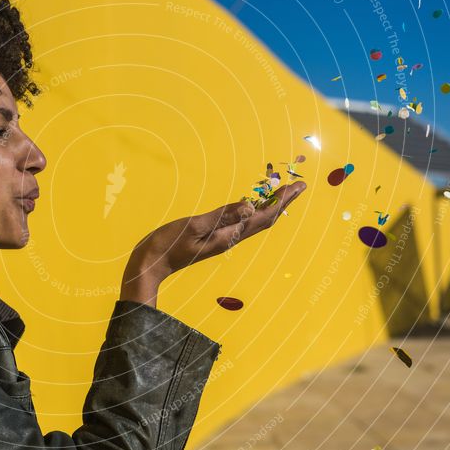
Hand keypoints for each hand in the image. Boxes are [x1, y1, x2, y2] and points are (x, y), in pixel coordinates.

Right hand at [120, 182, 306, 306]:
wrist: (151, 264)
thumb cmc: (168, 244)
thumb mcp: (194, 226)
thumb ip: (222, 216)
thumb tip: (251, 206)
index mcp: (228, 236)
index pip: (262, 217)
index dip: (282, 201)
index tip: (298, 186)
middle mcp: (230, 239)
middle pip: (264, 220)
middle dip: (282, 202)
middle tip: (299, 186)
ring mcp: (222, 239)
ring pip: (255, 222)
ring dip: (270, 207)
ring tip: (282, 193)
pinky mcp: (213, 237)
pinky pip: (241, 223)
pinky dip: (253, 211)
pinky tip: (253, 206)